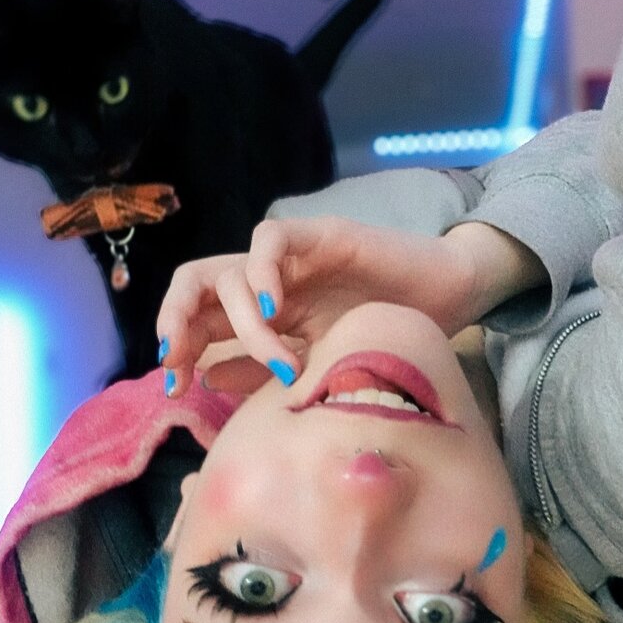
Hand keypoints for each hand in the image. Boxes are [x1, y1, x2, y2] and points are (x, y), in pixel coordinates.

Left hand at [156, 215, 479, 395]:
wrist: (448, 303)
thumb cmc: (387, 337)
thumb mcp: (319, 366)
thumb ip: (266, 371)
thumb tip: (208, 374)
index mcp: (263, 314)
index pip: (199, 318)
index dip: (178, 347)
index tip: (176, 387)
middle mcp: (268, 283)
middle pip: (194, 283)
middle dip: (174, 319)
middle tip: (177, 360)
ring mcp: (291, 259)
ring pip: (230, 272)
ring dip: (244, 325)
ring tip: (282, 363)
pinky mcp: (319, 234)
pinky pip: (269, 238)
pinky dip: (260, 273)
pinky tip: (274, 310)